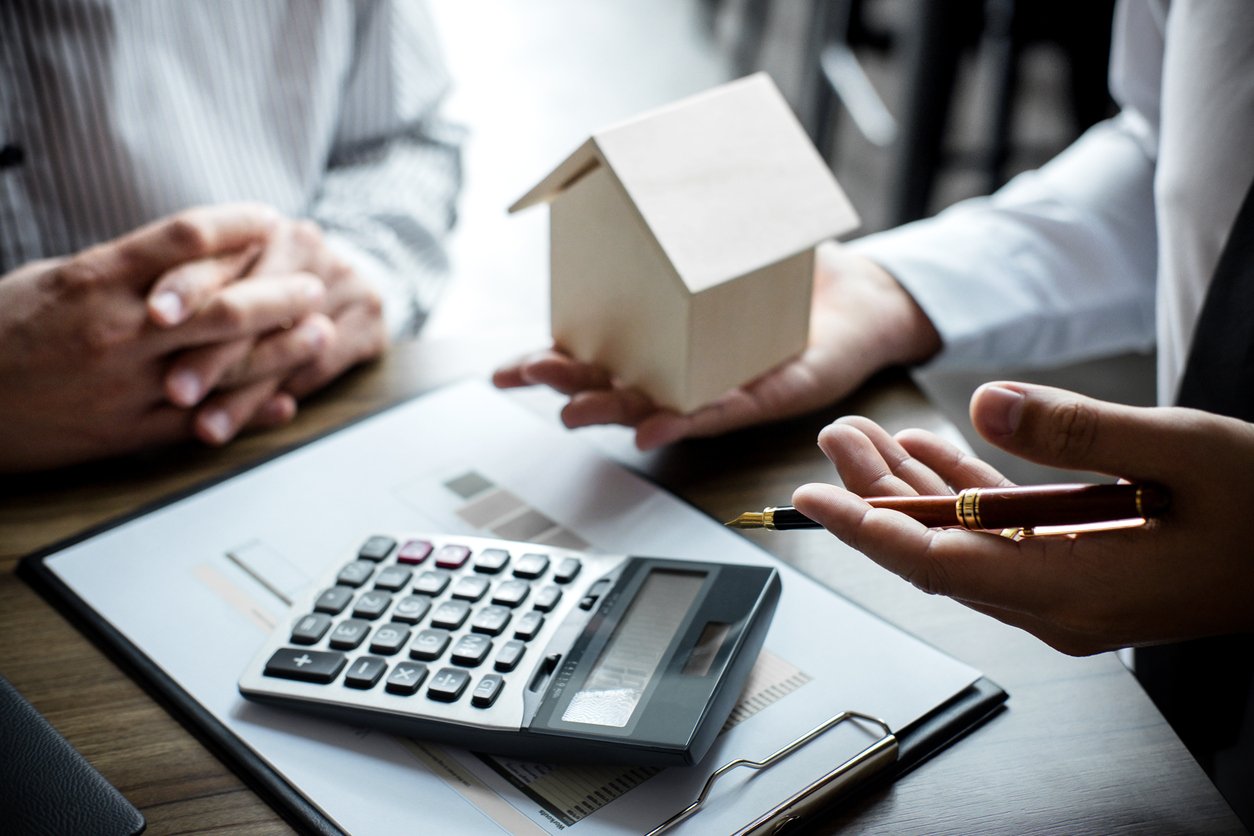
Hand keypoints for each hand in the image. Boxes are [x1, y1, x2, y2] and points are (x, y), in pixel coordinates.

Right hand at [0, 205, 325, 470]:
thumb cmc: (3, 330)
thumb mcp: (56, 279)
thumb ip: (125, 269)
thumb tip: (194, 254)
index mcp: (94, 279)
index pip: (185, 237)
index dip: (238, 224)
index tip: (271, 219)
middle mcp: (117, 329)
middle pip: (224, 305)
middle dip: (282, 293)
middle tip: (316, 283)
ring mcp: (125, 384)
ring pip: (225, 365)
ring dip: (283, 349)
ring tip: (321, 334)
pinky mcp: (126, 432)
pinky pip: (204, 421)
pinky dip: (252, 410)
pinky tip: (286, 399)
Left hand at [145, 217, 385, 443]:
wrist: (347, 276)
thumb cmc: (262, 279)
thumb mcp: (225, 267)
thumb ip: (187, 281)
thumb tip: (132, 310)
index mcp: (259, 226)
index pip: (221, 253)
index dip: (189, 284)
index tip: (157, 316)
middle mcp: (305, 246)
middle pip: (257, 303)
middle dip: (214, 352)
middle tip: (176, 390)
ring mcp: (345, 283)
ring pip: (288, 344)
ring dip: (245, 391)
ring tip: (206, 426)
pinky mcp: (370, 324)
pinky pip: (320, 368)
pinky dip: (283, 396)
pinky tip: (256, 422)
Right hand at [493, 242, 940, 448]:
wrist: (861, 299)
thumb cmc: (789, 271)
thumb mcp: (731, 234)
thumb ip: (691, 213)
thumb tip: (647, 164)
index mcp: (664, 336)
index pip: (595, 354)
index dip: (548, 362)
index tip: (502, 371)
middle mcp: (683, 368)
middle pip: (612, 384)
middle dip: (567, 384)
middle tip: (531, 378)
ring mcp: (717, 386)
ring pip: (652, 408)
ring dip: (612, 412)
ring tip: (575, 412)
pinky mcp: (762, 397)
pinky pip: (717, 414)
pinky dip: (682, 422)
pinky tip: (650, 431)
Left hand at [792, 382, 1253, 654]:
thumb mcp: (1182, 453)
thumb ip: (1077, 432)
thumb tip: (986, 402)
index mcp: (1075, 590)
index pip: (937, 564)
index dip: (867, 528)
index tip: (812, 498)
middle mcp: (1058, 606)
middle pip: (937, 552)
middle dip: (876, 496)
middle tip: (837, 437)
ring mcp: (1068, 595)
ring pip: (963, 543)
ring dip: (912, 490)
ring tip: (866, 435)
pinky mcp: (1080, 574)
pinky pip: (1001, 538)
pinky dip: (964, 494)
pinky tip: (934, 449)